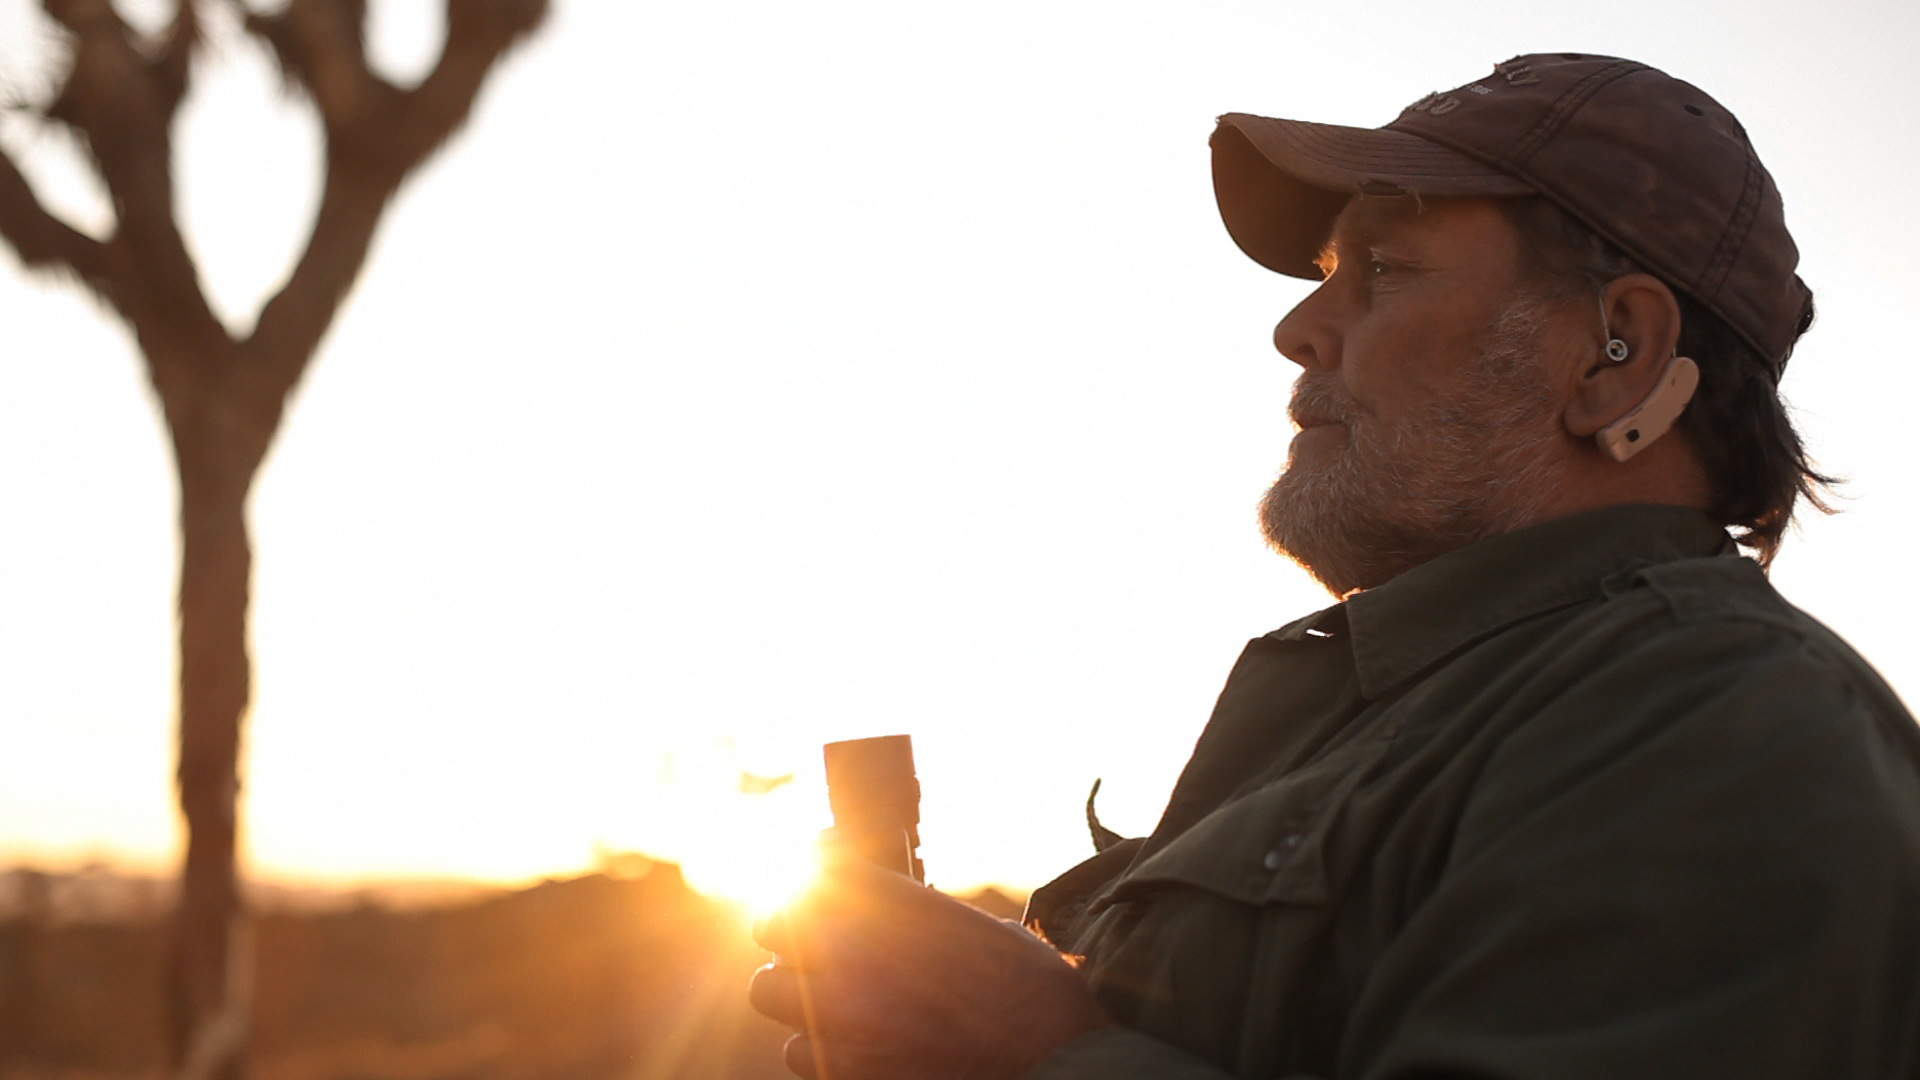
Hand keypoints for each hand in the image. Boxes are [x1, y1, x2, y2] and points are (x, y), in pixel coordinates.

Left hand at [749, 850, 1110, 1079]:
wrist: (1052, 1058)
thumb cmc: (1027, 986)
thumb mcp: (969, 925)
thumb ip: (909, 915)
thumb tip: (879, 916)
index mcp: (888, 900)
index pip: (809, 870)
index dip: (810, 883)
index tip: (814, 894)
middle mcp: (851, 948)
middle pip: (772, 927)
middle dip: (791, 937)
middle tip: (815, 950)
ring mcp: (840, 1013)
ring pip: (769, 992)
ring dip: (795, 994)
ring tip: (834, 1003)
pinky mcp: (844, 1069)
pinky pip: (797, 1052)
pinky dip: (816, 1049)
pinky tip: (852, 1047)